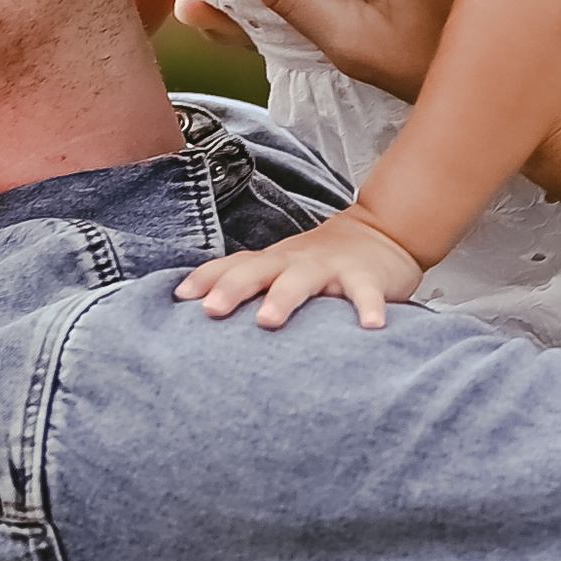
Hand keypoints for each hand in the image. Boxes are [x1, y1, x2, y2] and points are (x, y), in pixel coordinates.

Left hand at [174, 204, 424, 330]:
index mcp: (271, 262)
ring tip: (268, 321)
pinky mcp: (365, 277)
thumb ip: (251, 287)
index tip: (180, 299)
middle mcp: (293, 261)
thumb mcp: (281, 270)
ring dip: (284, 297)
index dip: (205, 279)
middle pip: (257, 270)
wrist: (380, 233)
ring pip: (302, 280)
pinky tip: (370, 327)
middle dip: (232, 288)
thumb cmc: (318, 264)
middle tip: (211, 310)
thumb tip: (204, 319)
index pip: (231, 266)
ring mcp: (329, 267)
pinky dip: (368, 308)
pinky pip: (365, 292)